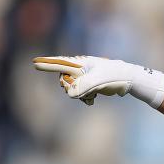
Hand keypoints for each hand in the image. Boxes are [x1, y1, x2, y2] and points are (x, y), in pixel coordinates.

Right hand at [32, 56, 163, 107]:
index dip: (46, 64)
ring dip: (80, 94)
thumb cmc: (113, 77)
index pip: (59, 63)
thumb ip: (80, 87)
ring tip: (92, 96)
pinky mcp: (91, 84)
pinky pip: (81, 92)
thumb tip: (69, 93)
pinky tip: (93, 100)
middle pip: (64, 79)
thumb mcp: (96, 82)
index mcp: (80, 63)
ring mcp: (86, 76)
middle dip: (70, 87)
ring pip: (73, 88)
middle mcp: (81, 68)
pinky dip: (84, 97)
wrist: (129, 79)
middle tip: (83, 91)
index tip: (34, 62)